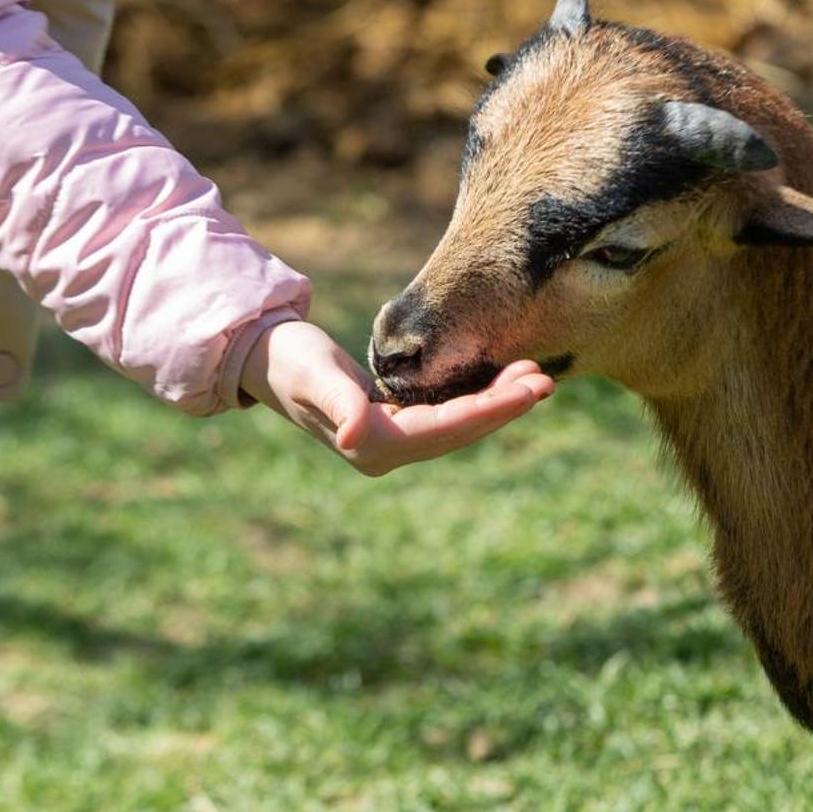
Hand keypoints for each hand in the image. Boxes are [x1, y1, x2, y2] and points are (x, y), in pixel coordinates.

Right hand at [239, 319, 553, 475]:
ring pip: (459, 426)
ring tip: (535, 376)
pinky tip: (503, 379)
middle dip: (505, 407)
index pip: (446, 429)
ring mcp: (393, 441)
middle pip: (460, 432)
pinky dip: (478, 398)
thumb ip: (338, 403)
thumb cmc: (288, 360)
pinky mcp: (397, 424)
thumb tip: (354, 437)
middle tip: (546, 379)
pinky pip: (449, 415)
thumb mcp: (313, 374)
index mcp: (372, 446)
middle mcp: (387, 452)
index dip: (491, 410)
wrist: (266, 360)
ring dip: (498, 403)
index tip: (529, 389)